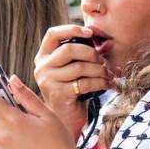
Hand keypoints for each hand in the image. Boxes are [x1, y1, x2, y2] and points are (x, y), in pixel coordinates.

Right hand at [33, 25, 110, 139]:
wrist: (65, 120)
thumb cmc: (71, 91)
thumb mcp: (69, 69)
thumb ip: (76, 54)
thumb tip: (95, 36)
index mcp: (42, 58)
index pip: (52, 34)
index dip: (72, 29)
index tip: (90, 33)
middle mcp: (42, 68)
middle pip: (69, 49)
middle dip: (92, 53)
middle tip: (102, 61)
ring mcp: (48, 82)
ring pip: (80, 67)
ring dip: (100, 70)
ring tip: (107, 75)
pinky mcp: (59, 94)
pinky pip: (85, 83)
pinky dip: (100, 82)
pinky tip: (107, 85)